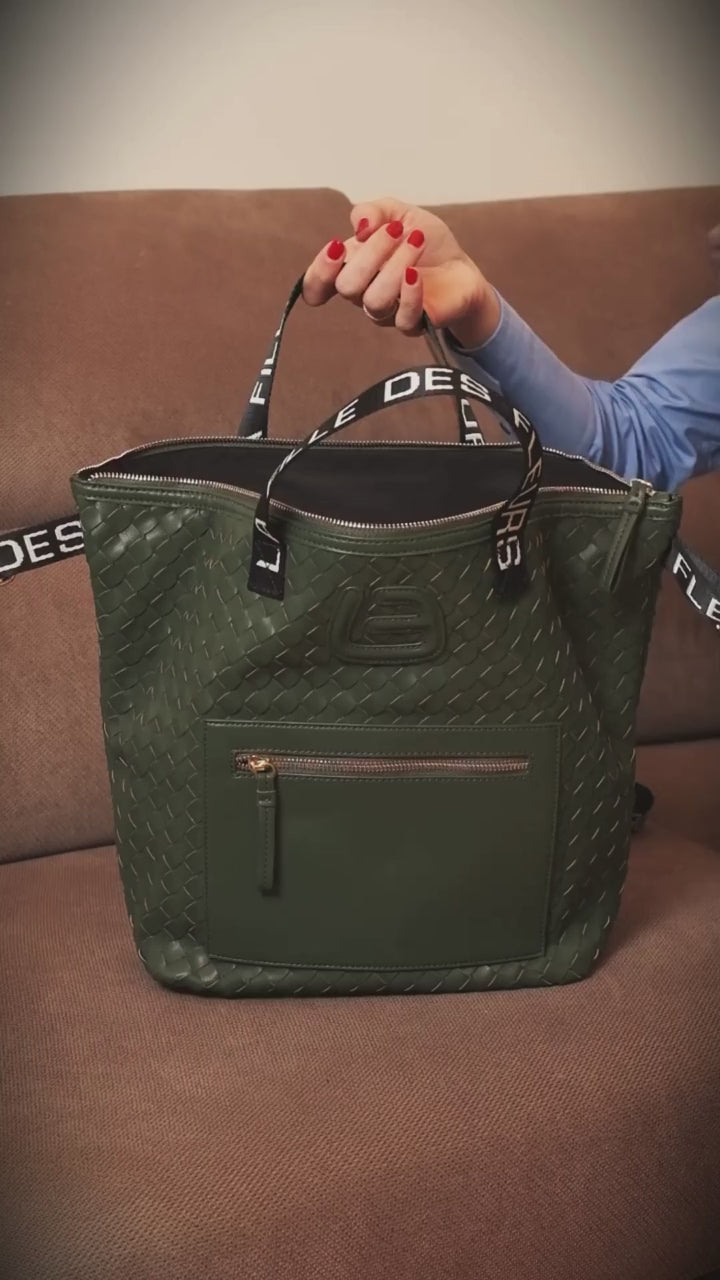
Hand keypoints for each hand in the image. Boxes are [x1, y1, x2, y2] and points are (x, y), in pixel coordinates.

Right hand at [303, 197, 499, 346]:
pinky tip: (416, 274)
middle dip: (370, 253)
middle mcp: (363, 293)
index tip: (336, 247)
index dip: (318, 272)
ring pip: (373, 301)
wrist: (460, 265)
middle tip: (397, 230)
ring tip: (417, 241)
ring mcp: (386, 313)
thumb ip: (373, 211)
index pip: (318, 285)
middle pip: (347, 286)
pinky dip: (408, 293)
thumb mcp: (398, 213)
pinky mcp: (412, 324)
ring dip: (394, 266)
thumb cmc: (425, 242)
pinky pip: (402, 318)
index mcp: (352, 267)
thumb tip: (361, 226)